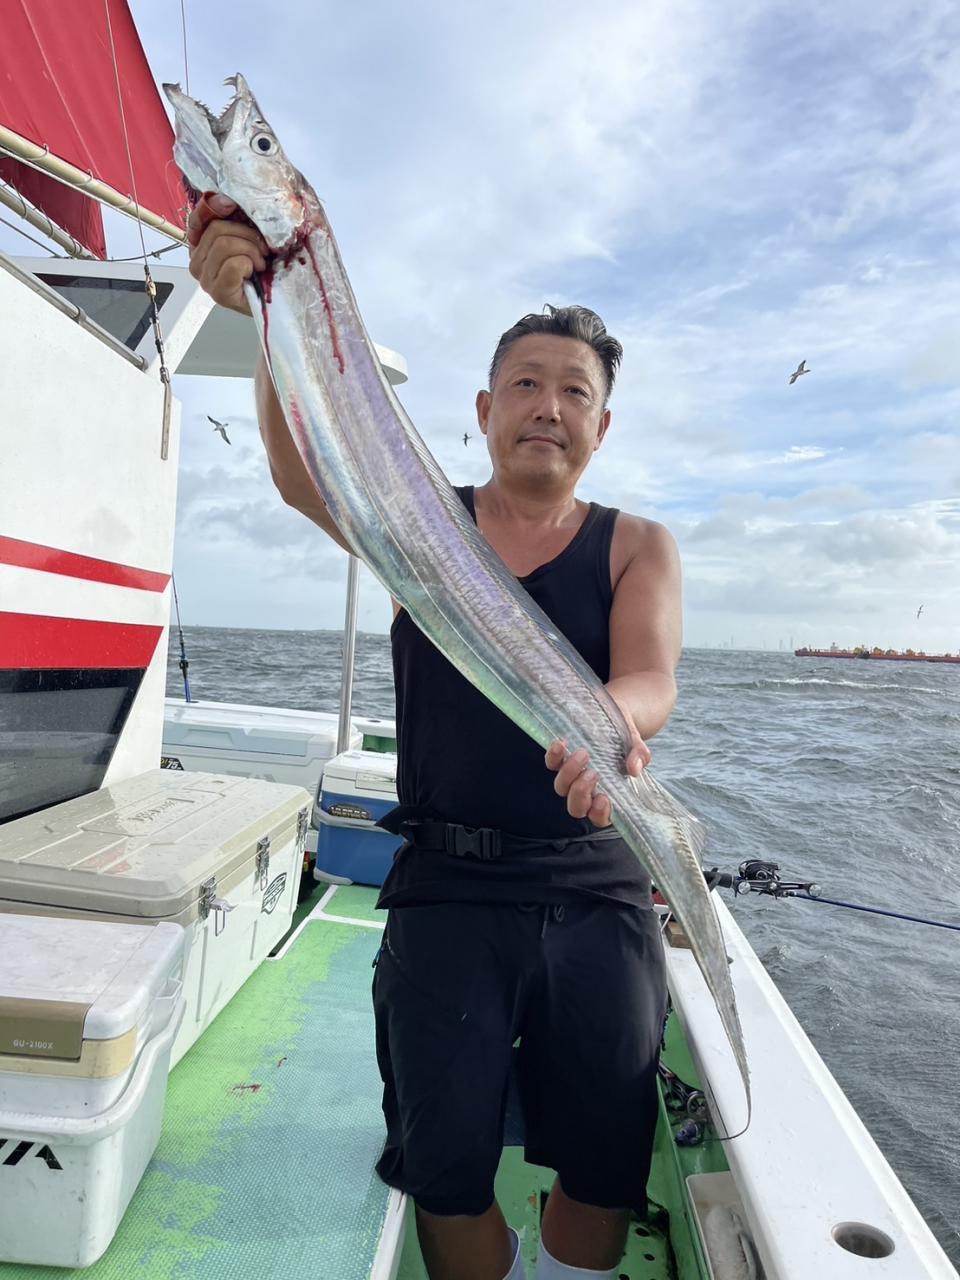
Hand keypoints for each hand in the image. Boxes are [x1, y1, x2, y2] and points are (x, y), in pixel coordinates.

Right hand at [186, 192, 267, 315]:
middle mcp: (197, 260)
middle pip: (216, 229)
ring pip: (224, 244)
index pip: (196, 217)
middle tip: (261, 250)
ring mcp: (205, 278)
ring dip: (251, 251)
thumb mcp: (249, 236)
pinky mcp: (218, 292)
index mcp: (201, 244)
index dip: (212, 206)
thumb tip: (223, 199)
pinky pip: (233, 264)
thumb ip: (234, 217)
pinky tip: (254, 273)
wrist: (277, 301)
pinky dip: (249, 264)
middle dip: (247, 235)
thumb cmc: (263, 270)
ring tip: (259, 263)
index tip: (232, 205)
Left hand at [544, 700, 649, 827]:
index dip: (600, 814)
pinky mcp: (560, 759)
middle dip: (581, 793)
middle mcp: (587, 790)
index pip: (601, 817)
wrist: (613, 714)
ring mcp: (572, 776)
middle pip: (576, 808)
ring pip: (561, 788)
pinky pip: (551, 764)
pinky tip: (562, 743)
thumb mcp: (636, 744)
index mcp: (608, 795)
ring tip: (583, 753)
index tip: (603, 799)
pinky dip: (554, 756)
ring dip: (569, 773)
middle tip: (593, 774)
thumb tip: (634, 769)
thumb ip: (639, 756)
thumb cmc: (626, 739)